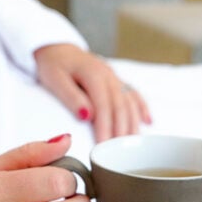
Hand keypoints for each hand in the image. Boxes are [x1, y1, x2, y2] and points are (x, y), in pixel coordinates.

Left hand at [34, 43, 150, 141]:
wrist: (57, 48)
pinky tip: (148, 121)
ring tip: (133, 145)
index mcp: (94, 74)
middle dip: (121, 131)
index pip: (104, 106)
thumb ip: (71, 97)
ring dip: (133, 124)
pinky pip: (134, 94)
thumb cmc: (53, 65)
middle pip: (121, 107)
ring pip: (130, 103)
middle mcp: (108, 75)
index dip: (106, 127)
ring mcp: (115, 77)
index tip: (104, 146)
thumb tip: (86, 115)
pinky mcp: (116, 80)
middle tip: (119, 153)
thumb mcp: (55, 79)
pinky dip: (142, 108)